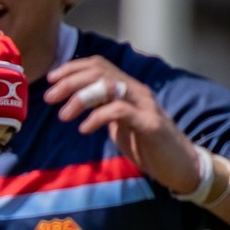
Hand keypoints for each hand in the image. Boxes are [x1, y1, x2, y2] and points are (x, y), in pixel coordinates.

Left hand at [44, 57, 206, 193]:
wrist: (179, 165)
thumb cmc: (146, 145)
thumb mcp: (118, 124)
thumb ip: (100, 109)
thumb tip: (73, 103)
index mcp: (128, 88)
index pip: (99, 65)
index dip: (73, 68)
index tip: (51, 79)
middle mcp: (136, 91)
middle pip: (100, 72)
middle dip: (70, 81)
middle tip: (49, 97)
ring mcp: (144, 106)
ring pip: (109, 87)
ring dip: (80, 98)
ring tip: (63, 115)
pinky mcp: (149, 124)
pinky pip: (120, 111)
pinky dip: (98, 117)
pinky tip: (84, 128)